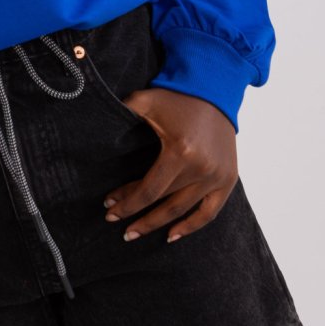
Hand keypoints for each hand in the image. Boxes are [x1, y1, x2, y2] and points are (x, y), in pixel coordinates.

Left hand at [102, 86, 237, 242]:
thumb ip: (122, 112)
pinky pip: (210, 212)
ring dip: (158, 225)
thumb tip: (96, 124)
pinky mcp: (228, 179)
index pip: (148, 190)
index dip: (127, 203)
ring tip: (136, 233)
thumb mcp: (145, 101)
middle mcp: (202, 169)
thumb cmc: (176, 97)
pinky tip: (172, 235)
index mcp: (180, 152)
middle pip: (163, 202)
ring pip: (183, 211)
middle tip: (117, 225)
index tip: (109, 209)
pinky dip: (192, 226)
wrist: (214, 89)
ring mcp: (217, 177)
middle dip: (137, 215)